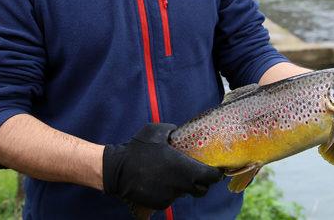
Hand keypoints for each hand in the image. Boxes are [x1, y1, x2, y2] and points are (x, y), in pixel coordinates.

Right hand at [103, 123, 222, 209]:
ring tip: (171, 174)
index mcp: (184, 167)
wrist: (117, 170)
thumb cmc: (138, 148)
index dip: (215, 174)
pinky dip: (170, 192)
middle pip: (202, 189)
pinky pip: (171, 198)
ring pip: (185, 193)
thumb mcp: (156, 131)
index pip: (211, 177)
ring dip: (183, 186)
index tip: (215, 170)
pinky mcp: (160, 204)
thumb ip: (173, 130)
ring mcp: (170, 196)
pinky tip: (160, 181)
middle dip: (202, 182)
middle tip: (196, 174)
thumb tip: (179, 131)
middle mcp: (180, 184)